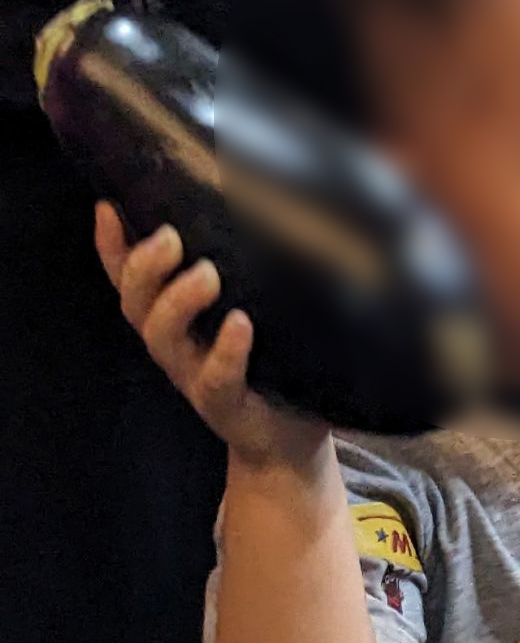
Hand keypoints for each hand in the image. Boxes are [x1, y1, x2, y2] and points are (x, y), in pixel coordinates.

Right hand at [97, 206, 328, 470]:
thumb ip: (243, 267)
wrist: (286, 438)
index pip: (130, 278)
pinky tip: (240, 323)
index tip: (110, 206)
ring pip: (164, 339)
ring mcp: (194, 374)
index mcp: (174, 317)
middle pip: (137, 303)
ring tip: (206, 273)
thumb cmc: (269, 360)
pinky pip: (216, 379)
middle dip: (146, 267)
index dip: (113, 246)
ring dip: (179, 302)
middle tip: (170, 237)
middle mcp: (175, 344)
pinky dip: (226, 350)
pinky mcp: (226, 404)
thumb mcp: (250, 306)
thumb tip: (265, 203)